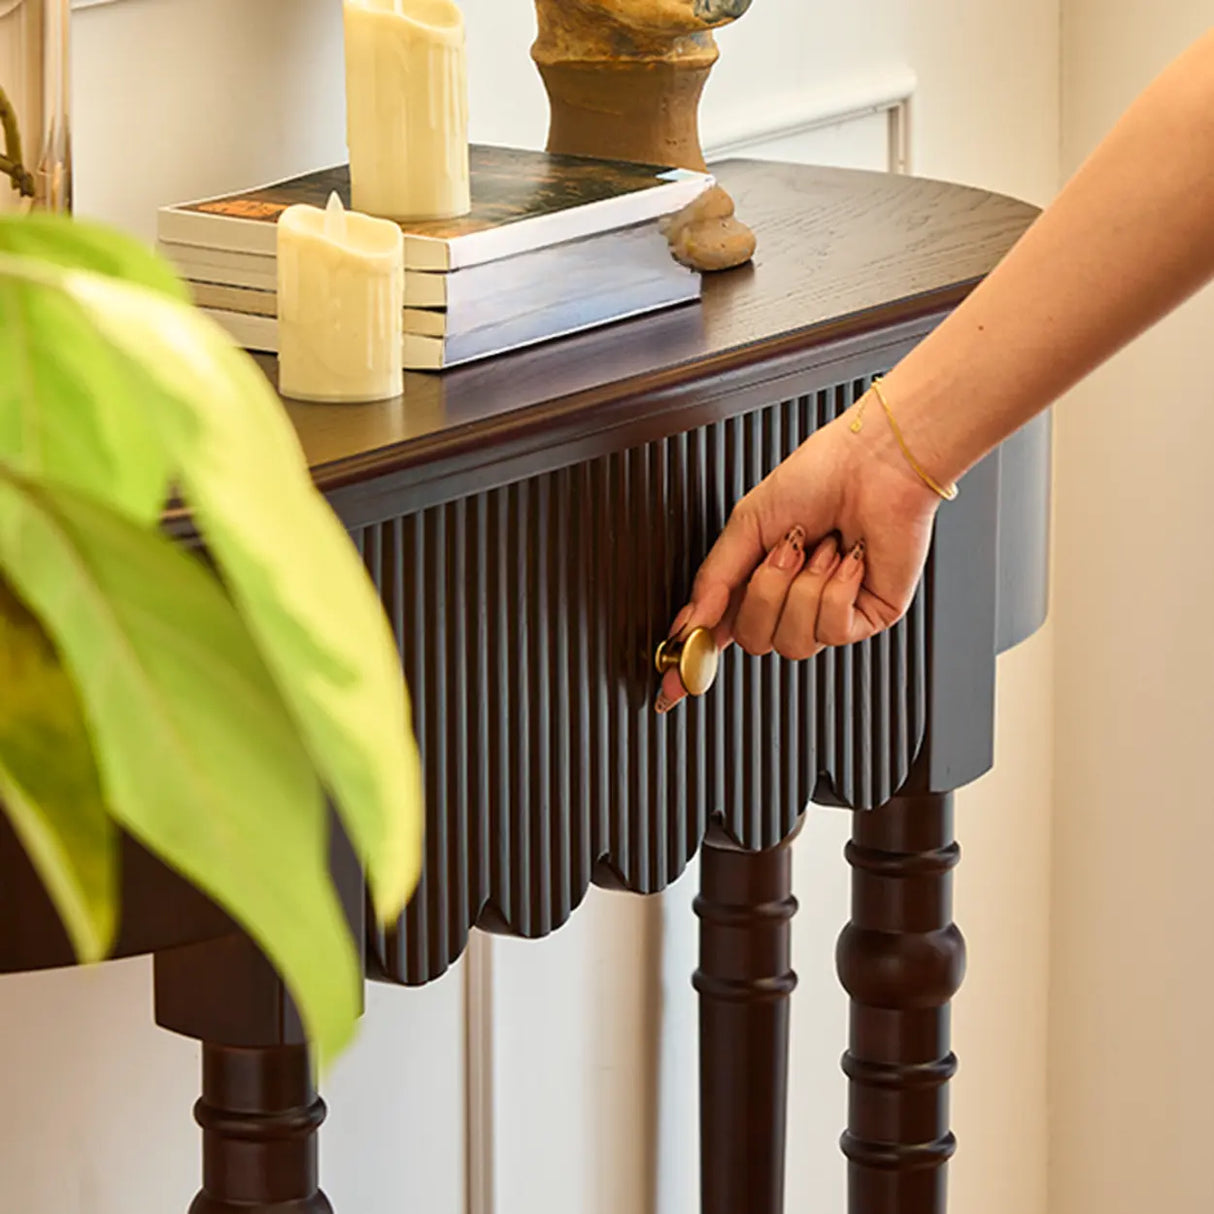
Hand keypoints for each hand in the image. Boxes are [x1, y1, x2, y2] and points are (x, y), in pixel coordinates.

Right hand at [655, 410, 942, 712]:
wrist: (876, 462)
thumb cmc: (821, 476)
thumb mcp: (747, 523)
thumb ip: (713, 579)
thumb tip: (689, 624)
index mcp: (755, 581)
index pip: (716, 635)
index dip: (691, 663)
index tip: (669, 685)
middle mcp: (789, 603)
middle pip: (752, 642)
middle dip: (763, 593)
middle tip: (784, 549)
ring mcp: (827, 615)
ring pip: (792, 643)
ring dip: (802, 587)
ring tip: (820, 548)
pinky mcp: (865, 618)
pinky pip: (831, 630)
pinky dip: (835, 589)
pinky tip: (848, 558)